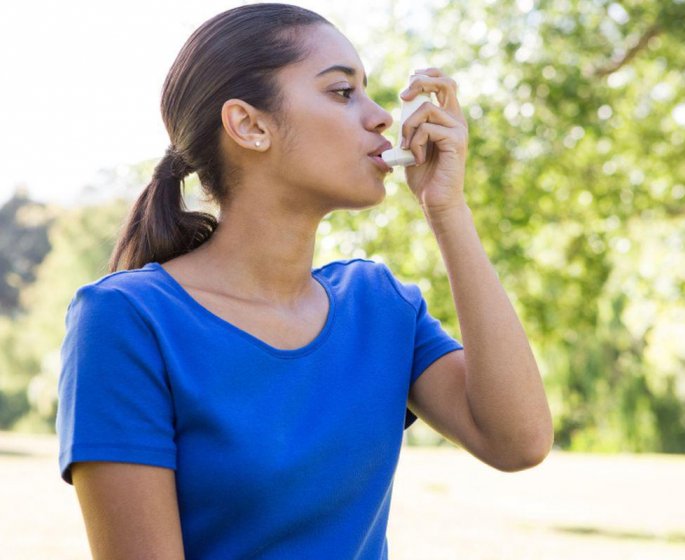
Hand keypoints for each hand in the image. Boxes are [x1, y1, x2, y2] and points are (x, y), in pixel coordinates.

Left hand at [398, 68, 468, 214]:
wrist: (434, 200)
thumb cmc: (422, 174)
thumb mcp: (411, 142)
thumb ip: (411, 123)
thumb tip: (404, 101)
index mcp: (447, 117)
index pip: (443, 82)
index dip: (427, 74)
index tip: (409, 81)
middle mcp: (456, 119)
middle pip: (445, 82)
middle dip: (420, 82)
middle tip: (404, 96)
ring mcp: (458, 130)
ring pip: (427, 109)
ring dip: (409, 126)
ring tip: (407, 147)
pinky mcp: (456, 141)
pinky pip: (428, 129)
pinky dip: (415, 143)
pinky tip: (417, 158)